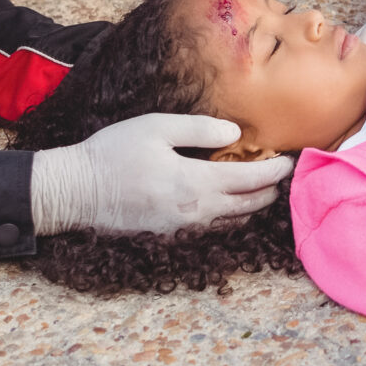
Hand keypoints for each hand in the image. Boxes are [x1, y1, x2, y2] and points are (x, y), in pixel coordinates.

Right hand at [29, 113, 294, 235]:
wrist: (74, 192)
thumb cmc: (112, 154)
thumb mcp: (156, 128)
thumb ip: (199, 130)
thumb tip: (235, 134)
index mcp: (195, 184)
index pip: (251, 180)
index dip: (275, 170)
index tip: (290, 159)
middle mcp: (195, 213)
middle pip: (249, 205)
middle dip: (271, 189)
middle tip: (283, 172)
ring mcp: (182, 230)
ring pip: (233, 221)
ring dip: (253, 205)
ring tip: (263, 186)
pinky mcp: (170, 237)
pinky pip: (212, 229)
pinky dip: (230, 216)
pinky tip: (230, 203)